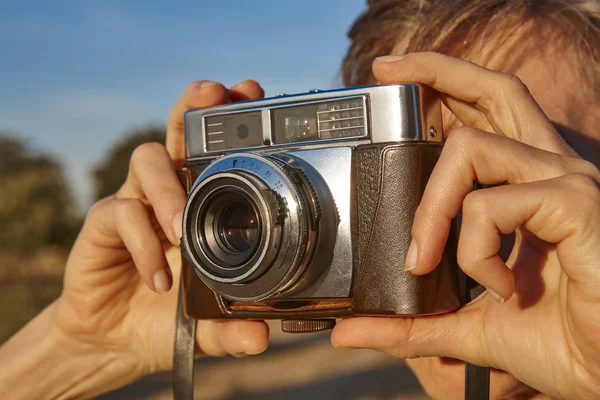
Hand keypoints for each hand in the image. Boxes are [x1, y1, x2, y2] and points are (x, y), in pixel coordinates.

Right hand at [50, 80, 268, 395]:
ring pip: (147, 160)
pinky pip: (119, 214)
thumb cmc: (166, 317)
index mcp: (202, 203)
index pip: (216, 151)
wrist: (116, 337)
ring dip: (167, 190)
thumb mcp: (207, 323)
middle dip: (194, 106)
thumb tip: (261, 338)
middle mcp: (170, 192)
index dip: (231, 120)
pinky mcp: (103, 223)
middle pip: (178, 131)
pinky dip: (142, 244)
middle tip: (211, 93)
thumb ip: (232, 328)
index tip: (252, 93)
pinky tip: (157, 278)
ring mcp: (136, 202)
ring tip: (179, 233)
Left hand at [331, 53, 599, 398]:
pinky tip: (500, 286)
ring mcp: (564, 182)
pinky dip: (476, 251)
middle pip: (494, 90)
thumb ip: (410, 321)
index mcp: (527, 186)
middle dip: (436, 70)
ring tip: (425, 260)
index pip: (487, 114)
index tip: (393, 77)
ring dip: (431, 209)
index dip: (444, 86)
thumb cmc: (556, 339)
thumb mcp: (467, 324)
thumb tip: (350, 330)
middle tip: (385, 70)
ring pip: (471, 147)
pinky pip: (492, 204)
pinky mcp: (575, 205)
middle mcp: (549, 171)